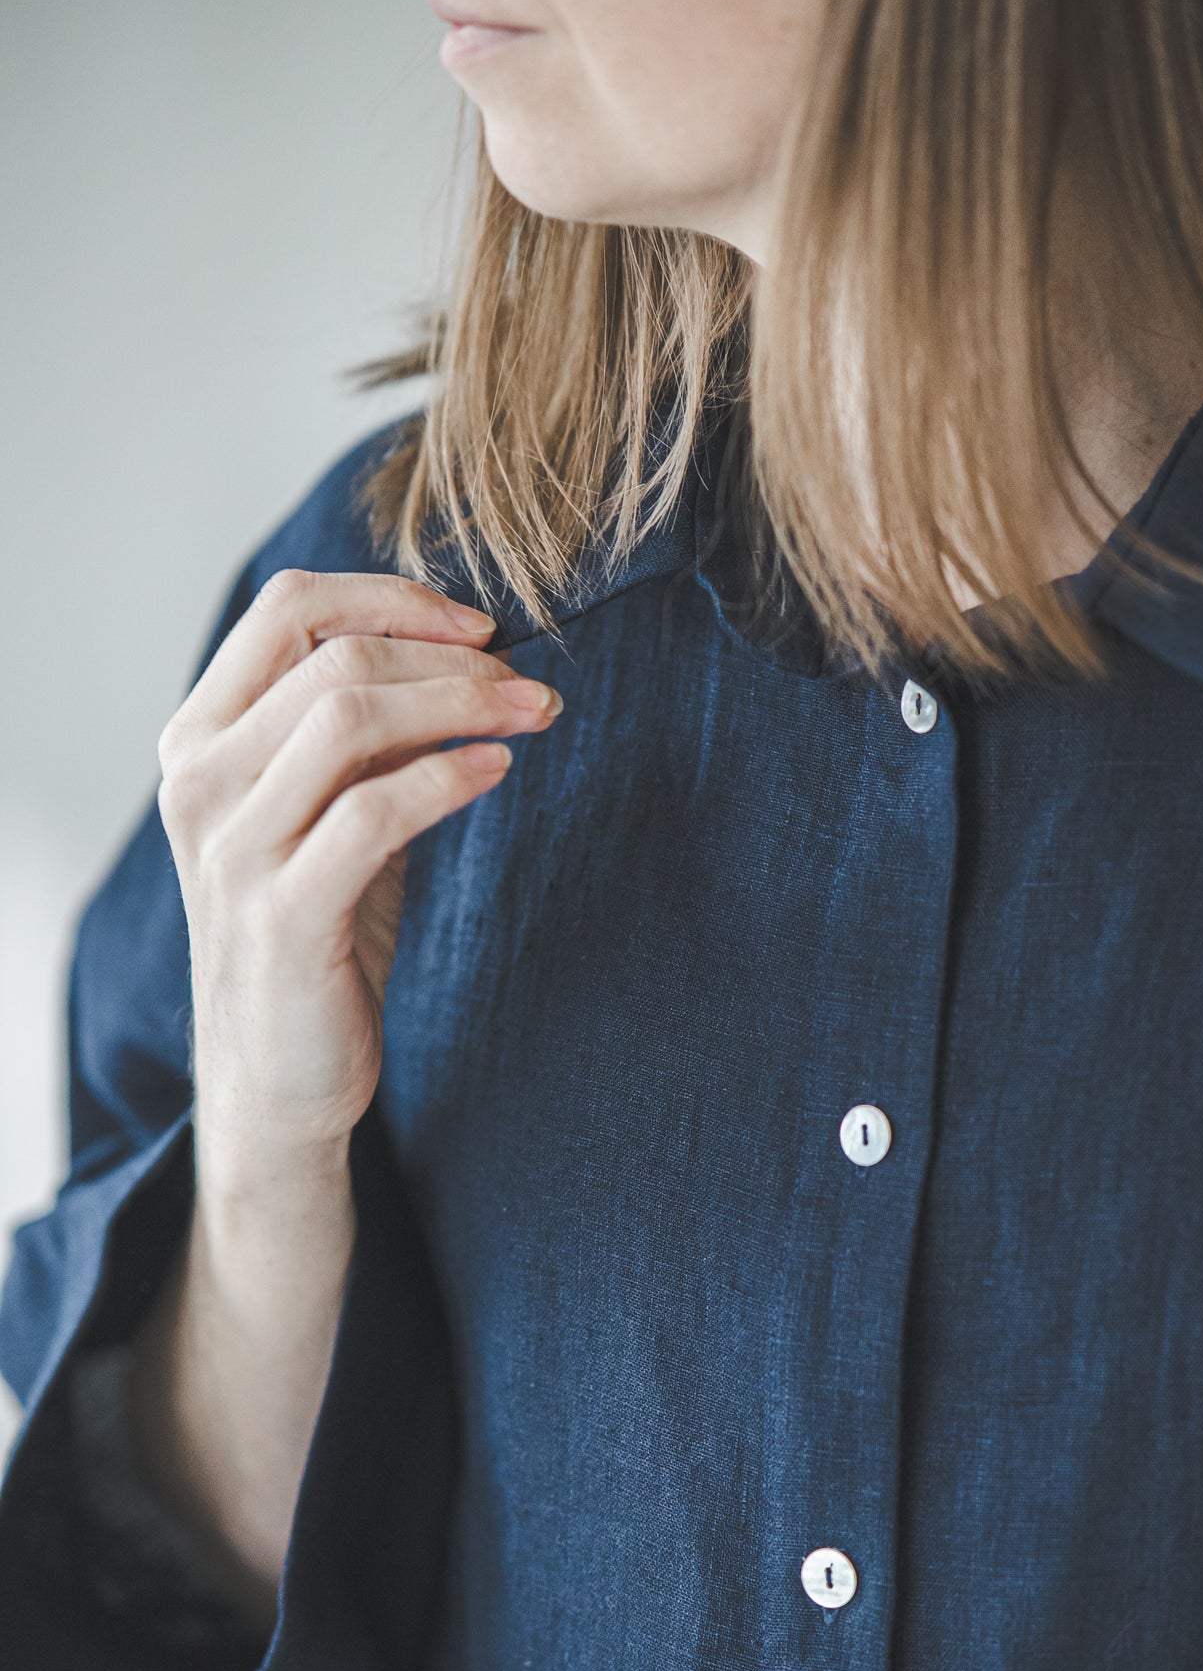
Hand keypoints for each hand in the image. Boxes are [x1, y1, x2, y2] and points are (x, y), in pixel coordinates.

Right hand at [158, 567, 562, 1178]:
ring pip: (349, 717)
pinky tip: (499, 772)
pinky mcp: (283, 915)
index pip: (288, 607)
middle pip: (334, 657)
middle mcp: (200, 781)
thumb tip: (465, 651)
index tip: (480, 628)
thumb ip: (365, 733)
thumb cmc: (318, 928)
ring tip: (533, 717)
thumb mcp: (331, 809)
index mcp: (200, 737)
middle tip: (531, 686)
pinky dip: (449, 777)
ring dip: (462, 704)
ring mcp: (233, 849)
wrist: (277, 1072)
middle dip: (452, 659)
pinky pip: (374, 812)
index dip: (393, 598)